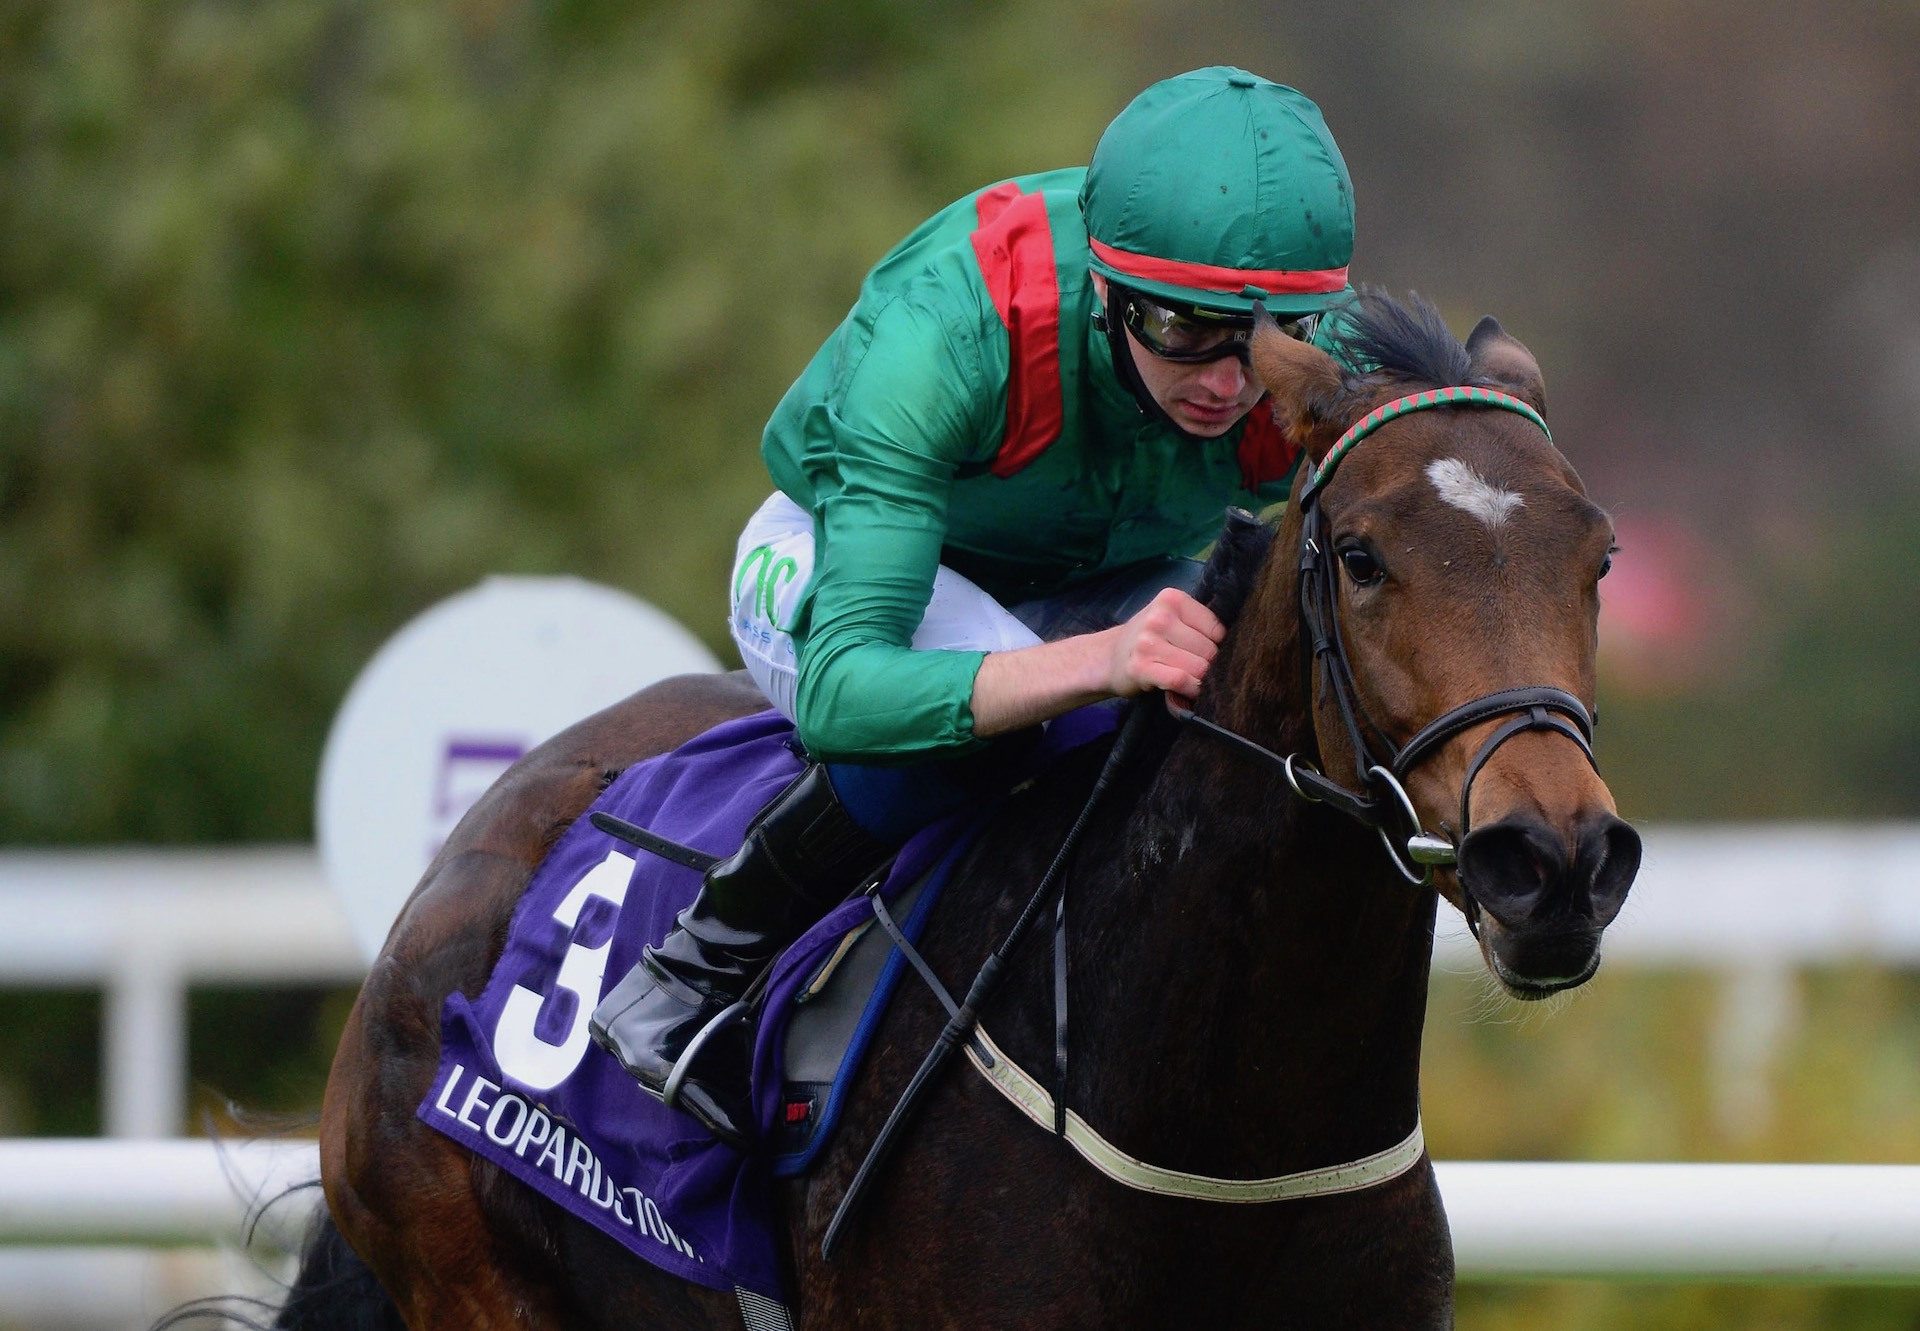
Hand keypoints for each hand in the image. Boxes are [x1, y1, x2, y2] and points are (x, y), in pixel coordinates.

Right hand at [1105, 588, 1225, 699]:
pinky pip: (1180, 680)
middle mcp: (1160, 617)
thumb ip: (1199, 625)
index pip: (1217, 629)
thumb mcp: (1171, 619)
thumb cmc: (1149, 640)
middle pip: (1209, 650)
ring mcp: (1148, 641)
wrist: (1108, 658)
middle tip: (1196, 671)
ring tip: (1190, 681)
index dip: (1217, 647)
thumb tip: (1237, 646)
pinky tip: (1185, 692)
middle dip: (1208, 666)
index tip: (1204, 654)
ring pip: (1198, 667)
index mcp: (1172, 599)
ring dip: (1199, 682)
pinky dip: (1189, 690)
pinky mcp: (1141, 667)